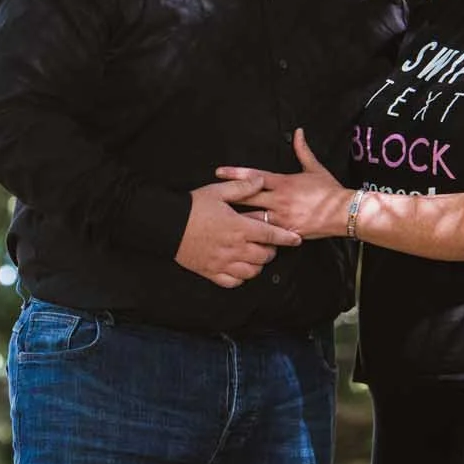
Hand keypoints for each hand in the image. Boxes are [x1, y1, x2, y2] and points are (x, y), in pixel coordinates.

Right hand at [175, 177, 303, 288]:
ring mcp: (223, 262)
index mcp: (239, 227)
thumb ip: (242, 187)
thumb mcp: (217, 191)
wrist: (166, 224)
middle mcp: (235, 248)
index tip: (296, 239)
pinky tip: (240, 269)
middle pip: (264, 256)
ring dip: (258, 265)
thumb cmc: (192, 207)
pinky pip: (233, 282)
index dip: (287, 238)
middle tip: (269, 244)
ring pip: (252, 272)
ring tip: (256, 256)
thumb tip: (261, 180)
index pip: (271, 235)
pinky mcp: (211, 272)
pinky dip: (240, 278)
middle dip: (271, 251)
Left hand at [216, 128, 351, 239]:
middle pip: (248, 198)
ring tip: (221, 222)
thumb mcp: (315, 168)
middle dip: (229, 198)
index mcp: (283, 182)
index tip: (219, 172)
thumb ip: (303, 151)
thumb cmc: (329, 190)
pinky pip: (268, 236)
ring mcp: (283, 217)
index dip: (235, 174)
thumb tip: (298, 132)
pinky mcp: (288, 232)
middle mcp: (280, 199)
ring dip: (238, 220)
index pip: (254, 176)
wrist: (344, 212)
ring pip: (254, 219)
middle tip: (212, 199)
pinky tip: (242, 240)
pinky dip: (256, 237)